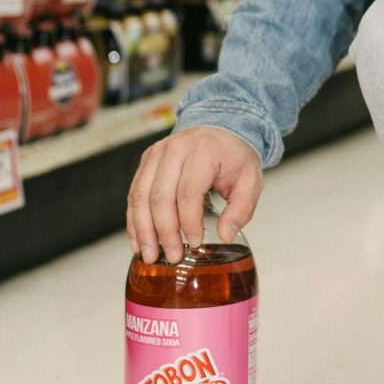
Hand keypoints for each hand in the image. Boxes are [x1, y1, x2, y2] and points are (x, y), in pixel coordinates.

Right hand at [127, 126, 263, 265]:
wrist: (221, 128)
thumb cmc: (234, 155)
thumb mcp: (250, 180)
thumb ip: (241, 209)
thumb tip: (225, 235)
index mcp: (203, 151)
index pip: (189, 192)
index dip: (189, 222)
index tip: (195, 243)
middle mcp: (175, 149)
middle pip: (161, 196)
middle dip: (164, 232)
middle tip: (172, 255)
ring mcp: (157, 154)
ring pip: (141, 196)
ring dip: (143, 229)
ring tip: (149, 254)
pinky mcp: (146, 161)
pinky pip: (134, 193)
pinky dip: (134, 219)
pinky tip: (139, 240)